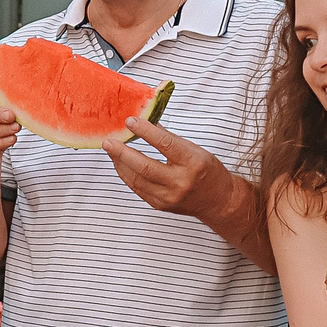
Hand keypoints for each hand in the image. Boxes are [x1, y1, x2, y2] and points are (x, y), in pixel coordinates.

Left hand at [101, 115, 242, 222]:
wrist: (218, 201)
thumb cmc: (207, 171)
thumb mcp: (195, 150)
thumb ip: (169, 139)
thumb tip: (146, 122)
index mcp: (193, 163)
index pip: (165, 145)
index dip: (145, 132)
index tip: (130, 121)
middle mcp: (181, 182)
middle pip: (145, 166)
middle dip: (122, 152)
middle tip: (108, 141)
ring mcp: (169, 196)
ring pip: (137, 179)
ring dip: (120, 163)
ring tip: (111, 149)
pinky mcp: (160, 205)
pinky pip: (137, 188)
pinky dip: (126, 174)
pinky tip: (120, 163)